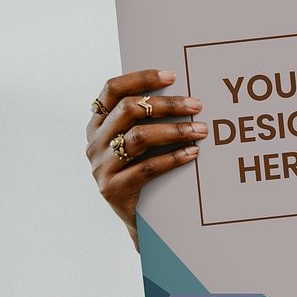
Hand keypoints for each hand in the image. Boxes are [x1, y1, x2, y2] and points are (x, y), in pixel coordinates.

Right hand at [86, 70, 206, 249]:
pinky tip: (193, 153)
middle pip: (129, 110)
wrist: (137, 221)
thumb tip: (184, 95)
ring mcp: (101, 166)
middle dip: (167, 104)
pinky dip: (173, 158)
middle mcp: (95, 143)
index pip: (112, 89)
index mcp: (97, 125)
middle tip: (197, 105)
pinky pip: (147, 168)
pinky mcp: (113, 189)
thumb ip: (146, 120)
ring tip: (201, 130)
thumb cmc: (142, 173)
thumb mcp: (136, 144)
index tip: (172, 75)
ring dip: (175, 130)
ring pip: (139, 137)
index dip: (141, 78)